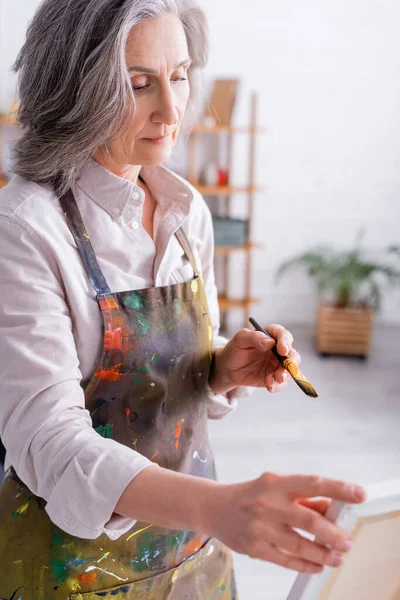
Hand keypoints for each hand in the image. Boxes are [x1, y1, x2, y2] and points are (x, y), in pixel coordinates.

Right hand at [207, 473, 364, 572]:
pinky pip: (285, 560)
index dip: (338, 488)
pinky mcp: (255, 547)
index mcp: (275, 483)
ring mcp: (261, 527)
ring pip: (299, 544)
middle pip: (309, 519)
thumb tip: (332, 508)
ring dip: (323, 553)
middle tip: (347, 541)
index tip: (359, 493)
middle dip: (333, 533)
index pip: (313, 483)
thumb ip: (303, 497)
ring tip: (336, 557)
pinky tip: (317, 565)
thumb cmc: (249, 495)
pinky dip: (305, 564)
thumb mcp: (275, 487)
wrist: (213, 507)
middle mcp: (268, 503)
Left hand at [209, 324, 299, 393]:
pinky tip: (268, 385)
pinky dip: (277, 385)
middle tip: (282, 370)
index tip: (282, 350)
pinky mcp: (274, 377)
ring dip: (284, 376)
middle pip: (292, 355)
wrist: (228, 368)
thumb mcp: (240, 340)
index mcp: (271, 336)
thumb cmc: (235, 349)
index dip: (286, 342)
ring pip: (289, 371)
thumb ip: (254, 337)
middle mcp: (278, 350)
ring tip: (272, 380)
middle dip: (290, 364)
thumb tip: (270, 342)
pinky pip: (281, 383)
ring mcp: (277, 365)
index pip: (284, 336)